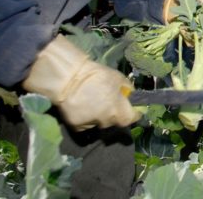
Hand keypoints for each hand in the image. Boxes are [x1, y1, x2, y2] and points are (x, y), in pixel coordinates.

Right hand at [23, 34, 140, 130]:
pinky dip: (87, 118)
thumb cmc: (96, 75)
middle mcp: (107, 121)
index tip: (132, 108)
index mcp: (119, 110)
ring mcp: (91, 125)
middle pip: (115, 121)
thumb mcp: (118, 78)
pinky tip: (82, 106)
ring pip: (100, 123)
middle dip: (114, 113)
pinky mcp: (77, 127)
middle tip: (109, 101)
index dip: (133, 113)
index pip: (132, 118)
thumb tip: (131, 95)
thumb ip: (127, 90)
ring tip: (93, 102)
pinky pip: (86, 124)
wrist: (69, 78)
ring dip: (100, 116)